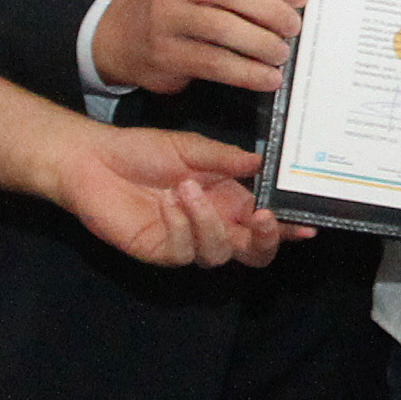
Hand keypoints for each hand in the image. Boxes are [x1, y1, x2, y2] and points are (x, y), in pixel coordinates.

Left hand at [47, 124, 287, 268]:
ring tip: (186, 188)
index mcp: (226, 199)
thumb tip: (261, 164)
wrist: (93, 160)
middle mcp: (213, 224)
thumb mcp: (189, 146)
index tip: (306, 225)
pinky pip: (184, 248)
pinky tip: (168, 201)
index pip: (264, 222)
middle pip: (253, 253)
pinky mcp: (161, 251)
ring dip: (210, 222)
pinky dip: (181, 223)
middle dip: (265, 241)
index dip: (287, 228)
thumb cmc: (140, 150)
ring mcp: (187, 241)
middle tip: (263, 219)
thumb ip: (225, 159)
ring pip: (220, 252)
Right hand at [94, 0, 310, 98]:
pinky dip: (247, 73)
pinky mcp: (164, 52)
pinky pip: (214, 63)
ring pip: (223, 28)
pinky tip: (266, 78)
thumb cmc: (185, 6)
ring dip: (261, 44)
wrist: (129, 35)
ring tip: (281, 54)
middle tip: (293, 27)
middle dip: (271, 11)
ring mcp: (164, 16)